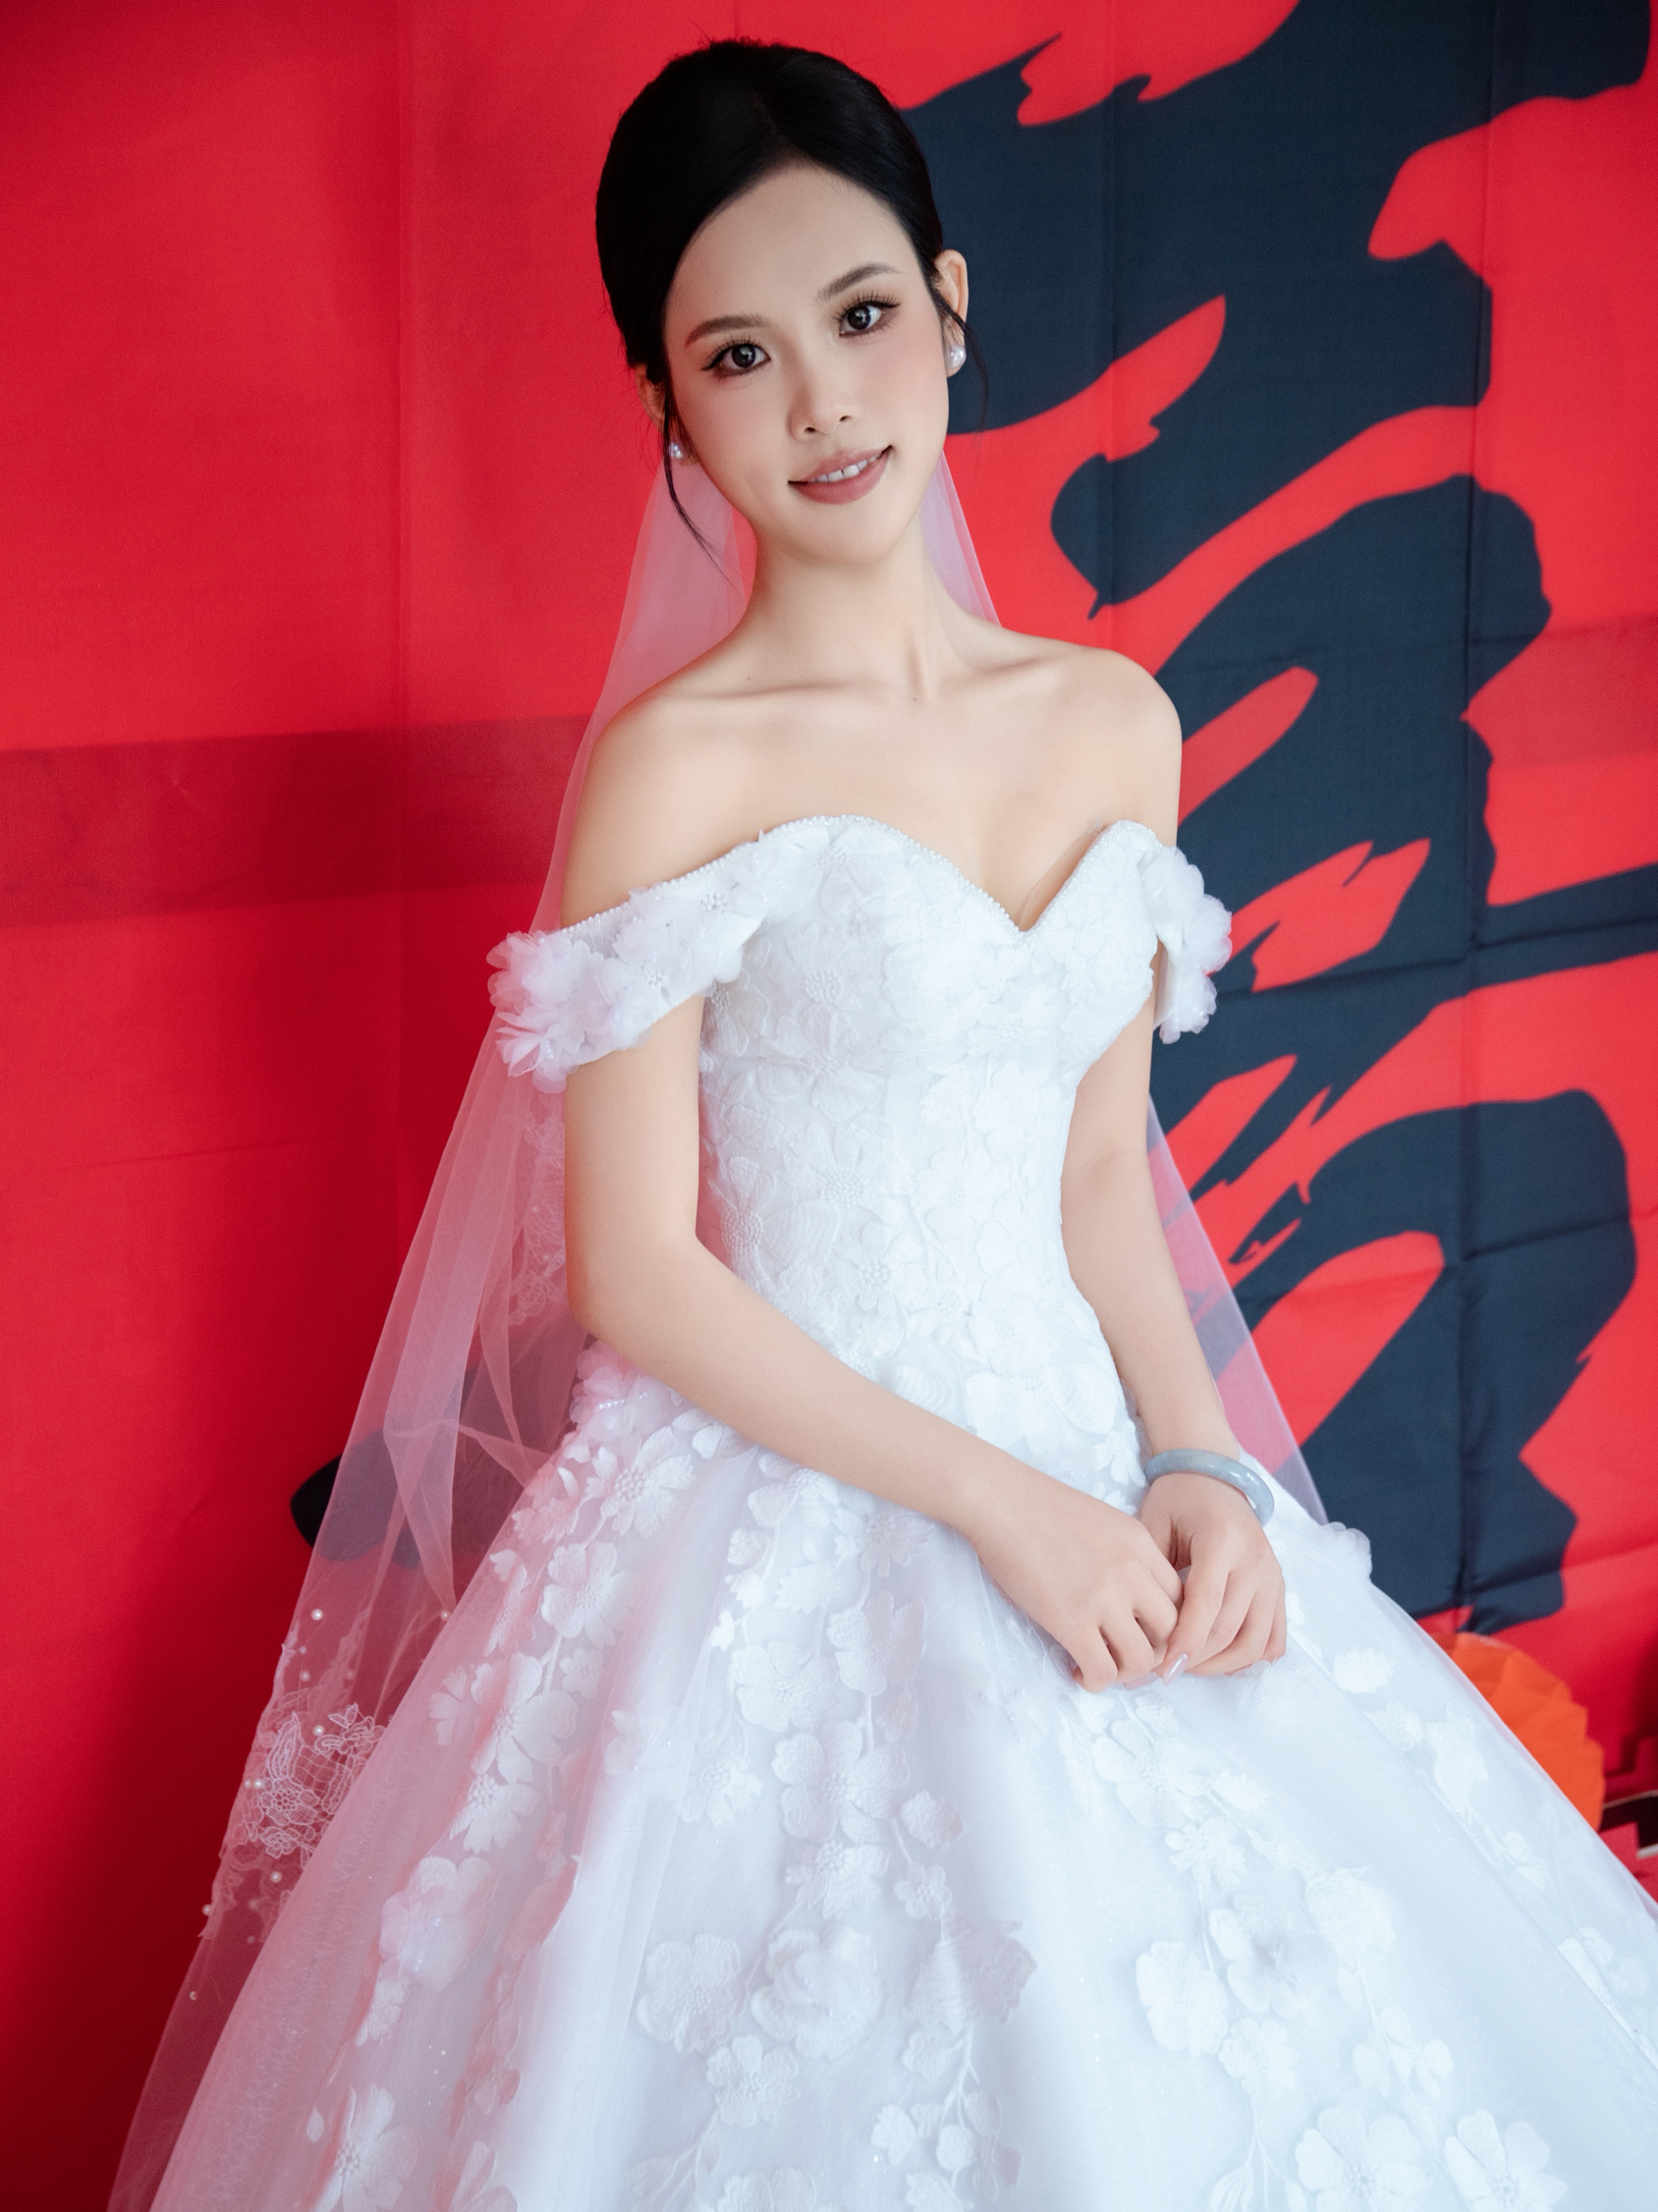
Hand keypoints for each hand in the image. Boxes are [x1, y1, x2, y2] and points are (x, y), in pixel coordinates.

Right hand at [961, 1462, 1183, 1690]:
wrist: (1000, 1500)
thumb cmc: (1037, 1507)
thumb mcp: (1100, 1521)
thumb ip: (1122, 1555)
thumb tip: (1124, 1598)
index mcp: (1140, 1543)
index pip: (1181, 1597)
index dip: (1167, 1623)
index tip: (1143, 1632)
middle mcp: (1132, 1571)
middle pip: (1171, 1631)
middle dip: (1154, 1652)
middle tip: (1126, 1656)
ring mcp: (1103, 1597)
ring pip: (1142, 1659)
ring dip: (1125, 1673)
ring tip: (1102, 1667)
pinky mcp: (1071, 1620)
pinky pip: (1102, 1670)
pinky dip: (1094, 1680)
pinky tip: (1078, 1670)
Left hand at [1138, 1470, 1286, 1679]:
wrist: (1212, 1477)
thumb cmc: (1176, 1500)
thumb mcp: (1153, 1526)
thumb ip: (1153, 1575)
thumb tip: (1144, 1633)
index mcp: (1222, 1541)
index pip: (1207, 1605)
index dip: (1185, 1643)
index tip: (1162, 1669)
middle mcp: (1255, 1560)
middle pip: (1230, 1629)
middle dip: (1197, 1660)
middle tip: (1164, 1673)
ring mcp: (1272, 1575)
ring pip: (1256, 1642)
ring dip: (1222, 1664)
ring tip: (1189, 1667)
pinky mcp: (1279, 1587)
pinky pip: (1274, 1637)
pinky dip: (1251, 1657)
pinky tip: (1221, 1659)